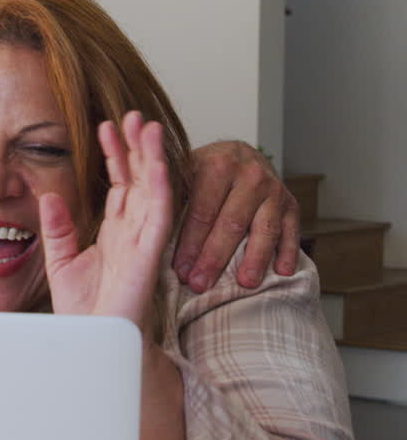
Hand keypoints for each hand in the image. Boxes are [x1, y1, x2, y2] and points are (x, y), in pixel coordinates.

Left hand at [41, 112, 173, 331]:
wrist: (91, 343)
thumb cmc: (84, 308)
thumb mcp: (62, 260)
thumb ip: (58, 228)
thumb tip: (50, 196)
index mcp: (115, 232)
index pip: (119, 184)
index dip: (115, 155)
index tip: (106, 125)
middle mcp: (133, 232)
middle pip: (139, 180)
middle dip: (137, 147)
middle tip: (133, 114)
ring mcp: (144, 242)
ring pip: (153, 191)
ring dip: (153, 159)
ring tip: (149, 127)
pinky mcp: (150, 256)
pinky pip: (160, 218)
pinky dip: (160, 190)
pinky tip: (157, 167)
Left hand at [172, 141, 299, 292]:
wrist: (238, 155)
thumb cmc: (202, 171)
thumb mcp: (183, 172)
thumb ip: (170, 194)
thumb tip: (148, 230)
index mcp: (217, 165)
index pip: (202, 211)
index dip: (190, 244)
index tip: (180, 271)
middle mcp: (249, 174)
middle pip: (231, 223)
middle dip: (214, 258)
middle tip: (200, 284)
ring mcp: (273, 189)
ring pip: (264, 229)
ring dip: (255, 259)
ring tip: (245, 284)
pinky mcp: (292, 203)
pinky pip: (292, 230)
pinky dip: (288, 251)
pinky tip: (283, 272)